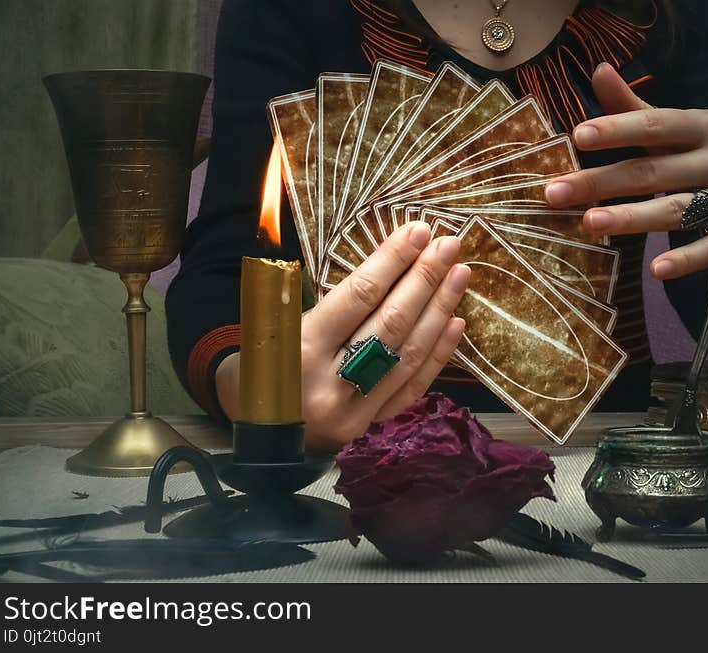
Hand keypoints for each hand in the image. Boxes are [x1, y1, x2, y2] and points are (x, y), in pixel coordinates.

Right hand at [216, 222, 469, 450]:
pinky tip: (455, 323)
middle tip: (449, 245)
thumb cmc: (259, 364)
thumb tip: (383, 265)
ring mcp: (354, 410)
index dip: (392, 262)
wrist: (248, 432)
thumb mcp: (270, 326)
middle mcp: (331, 382)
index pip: (359, 296)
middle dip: (424, 280)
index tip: (418, 232)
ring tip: (460, 275)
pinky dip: (436, 355)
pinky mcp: (367, 427)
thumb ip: (324, 303)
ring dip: (439, 311)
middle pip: (391, 323)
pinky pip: (410, 387)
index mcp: (300, 348)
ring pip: (408, 354)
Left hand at [544, 63, 707, 280]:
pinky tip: (656, 270)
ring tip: (591, 224)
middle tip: (555, 193)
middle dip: (602, 182)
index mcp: (703, 127)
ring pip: (679, 210)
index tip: (578, 136)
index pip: (656, 124)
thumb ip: (638, 109)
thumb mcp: (686, 128)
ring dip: (634, 218)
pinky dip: (686, 260)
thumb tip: (598, 71)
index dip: (619, 128)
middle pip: (654, 172)